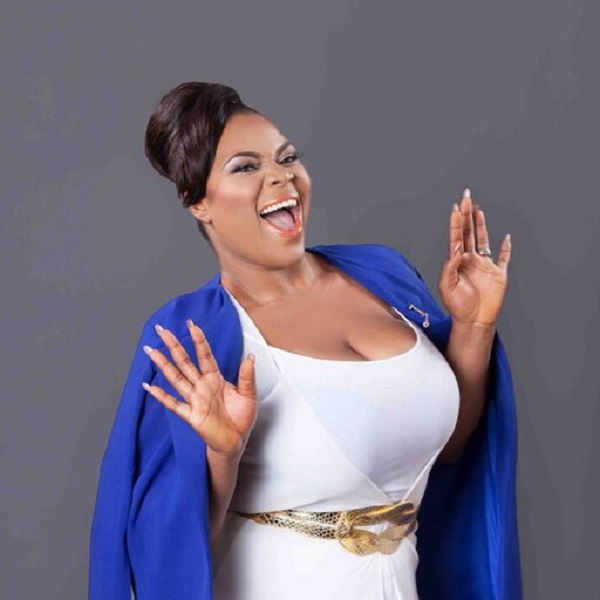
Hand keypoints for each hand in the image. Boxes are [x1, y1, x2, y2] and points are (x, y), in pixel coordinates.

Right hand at [142, 320, 257, 456]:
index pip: (205, 355)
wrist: (236, 441)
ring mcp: (194, 400)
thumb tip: (250, 356)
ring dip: (163, 365)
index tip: (192, 325)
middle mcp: (202, 386)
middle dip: (173, 345)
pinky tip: (149, 387)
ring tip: (151, 351)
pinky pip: (174, 404)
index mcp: (215, 379)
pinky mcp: (191, 415)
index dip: (198, 340)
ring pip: (176, 378)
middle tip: (162, 330)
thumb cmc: (241, 418)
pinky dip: (161, 396)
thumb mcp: (249, 394)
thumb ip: (247, 376)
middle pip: (184, 362)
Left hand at [438, 188, 511, 326]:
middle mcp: (471, 259)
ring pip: (483, 239)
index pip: (457, 236)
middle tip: (466, 196)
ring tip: (477, 209)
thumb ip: (450, 266)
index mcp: (458, 261)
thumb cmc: (457, 306)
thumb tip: (456, 247)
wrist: (473, 321)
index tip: (456, 206)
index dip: (456, 221)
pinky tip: (507, 238)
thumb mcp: (447, 286)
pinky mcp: (499, 274)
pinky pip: (504, 258)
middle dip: (467, 214)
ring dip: (481, 224)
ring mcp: (485, 265)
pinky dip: (506, 248)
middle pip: (469, 231)